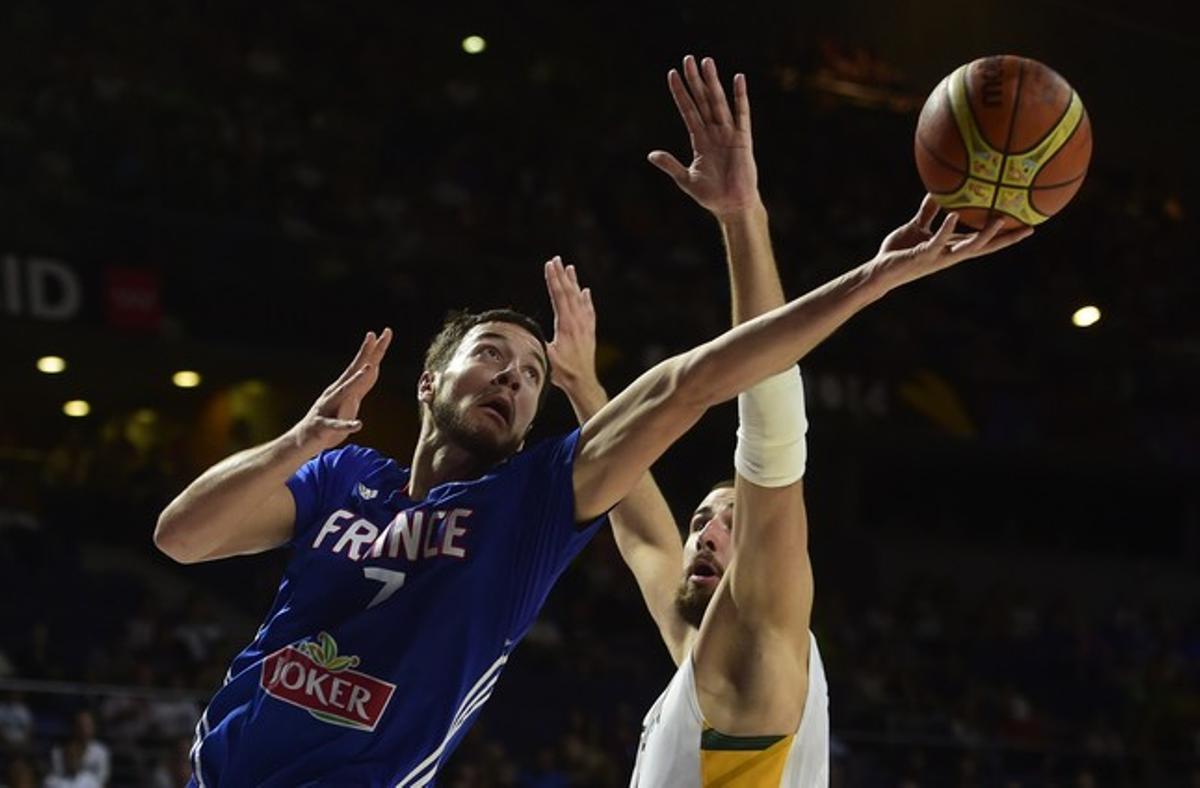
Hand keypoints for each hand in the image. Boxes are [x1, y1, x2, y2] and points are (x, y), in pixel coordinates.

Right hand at [291, 329, 392, 452]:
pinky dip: (346, 424)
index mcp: (343, 390)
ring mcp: (327, 408)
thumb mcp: (346, 409)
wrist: (301, 443)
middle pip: (353, 371)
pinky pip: (336, 425)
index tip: (385, 332)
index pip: (361, 367)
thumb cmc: (328, 426)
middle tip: (374, 335)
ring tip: (369, 369)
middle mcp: (334, 394)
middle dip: (365, 353)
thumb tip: (364, 382)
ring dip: (356, 380)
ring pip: (343, 392)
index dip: (373, 351)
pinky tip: (357, 424)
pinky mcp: (322, 427)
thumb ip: (357, 395)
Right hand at [543, 256, 598, 396]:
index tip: (549, 265)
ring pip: (580, 299)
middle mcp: (578, 323)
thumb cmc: (563, 373)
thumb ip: (539, 343)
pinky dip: (587, 300)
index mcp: (566, 326)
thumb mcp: (546, 358)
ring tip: (570, 268)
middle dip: (561, 275)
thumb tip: (526, 331)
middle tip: (556, 259)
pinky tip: (586, 292)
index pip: (559, 297)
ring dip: (574, 283)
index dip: (553, 280)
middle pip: (569, 293)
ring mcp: (585, 327)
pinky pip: (589, 311)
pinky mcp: (589, 333)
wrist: (583, 382)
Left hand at [648, 55, 759, 218]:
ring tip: (706, 62)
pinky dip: (740, 97)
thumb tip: (651, 154)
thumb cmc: (711, 195)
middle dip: (695, 80)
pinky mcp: (742, 139)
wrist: (731, 206)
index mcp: (700, 140)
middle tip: (688, 58)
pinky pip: (742, 114)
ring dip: (712, 82)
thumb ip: (670, 164)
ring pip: (718, 102)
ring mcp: (728, 134)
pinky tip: (738, 79)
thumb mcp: (685, 178)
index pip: (687, 110)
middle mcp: (714, 132)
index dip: (680, 93)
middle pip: (702, 100)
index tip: (671, 74)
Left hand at [875, 195, 1033, 285]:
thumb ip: (929, 213)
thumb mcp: (917, 228)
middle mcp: (950, 254)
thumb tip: (938, 192)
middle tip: (1029, 228)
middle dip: (1007, 239)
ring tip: (1000, 220)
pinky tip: (954, 216)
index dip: (1003, 234)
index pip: (982, 240)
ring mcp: (938, 256)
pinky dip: (946, 228)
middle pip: (985, 247)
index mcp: (951, 247)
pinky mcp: (923, 255)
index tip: (1025, 225)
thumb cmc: (899, 251)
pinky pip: (937, 241)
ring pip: (968, 248)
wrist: (880, 270)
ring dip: (985, 235)